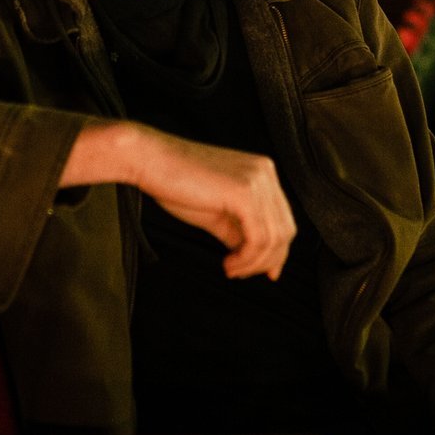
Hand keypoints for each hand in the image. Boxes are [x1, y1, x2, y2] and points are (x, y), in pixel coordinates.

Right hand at [126, 128, 298, 279]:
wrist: (149, 160)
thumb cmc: (175, 182)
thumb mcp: (215, 213)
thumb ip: (238, 232)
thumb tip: (253, 257)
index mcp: (262, 173)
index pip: (283, 219)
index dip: (276, 252)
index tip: (263, 272)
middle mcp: (265, 173)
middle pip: (285, 230)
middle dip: (266, 261)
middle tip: (241, 274)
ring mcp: (257, 180)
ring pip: (274, 237)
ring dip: (253, 263)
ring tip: (231, 269)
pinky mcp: (244, 191)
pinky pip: (258, 236)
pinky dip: (247, 258)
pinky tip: (228, 263)